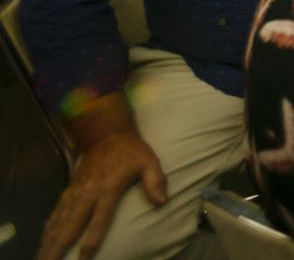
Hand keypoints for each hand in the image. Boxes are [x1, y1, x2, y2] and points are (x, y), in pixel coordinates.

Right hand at [38, 131, 166, 259]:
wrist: (107, 134)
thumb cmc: (132, 152)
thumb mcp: (149, 162)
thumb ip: (155, 182)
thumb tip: (162, 203)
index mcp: (108, 190)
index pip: (99, 221)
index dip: (91, 241)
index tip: (83, 259)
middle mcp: (88, 194)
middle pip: (70, 226)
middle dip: (58, 247)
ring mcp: (76, 193)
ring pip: (59, 222)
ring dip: (48, 241)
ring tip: (42, 259)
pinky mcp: (69, 191)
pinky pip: (56, 213)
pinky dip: (49, 229)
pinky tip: (44, 241)